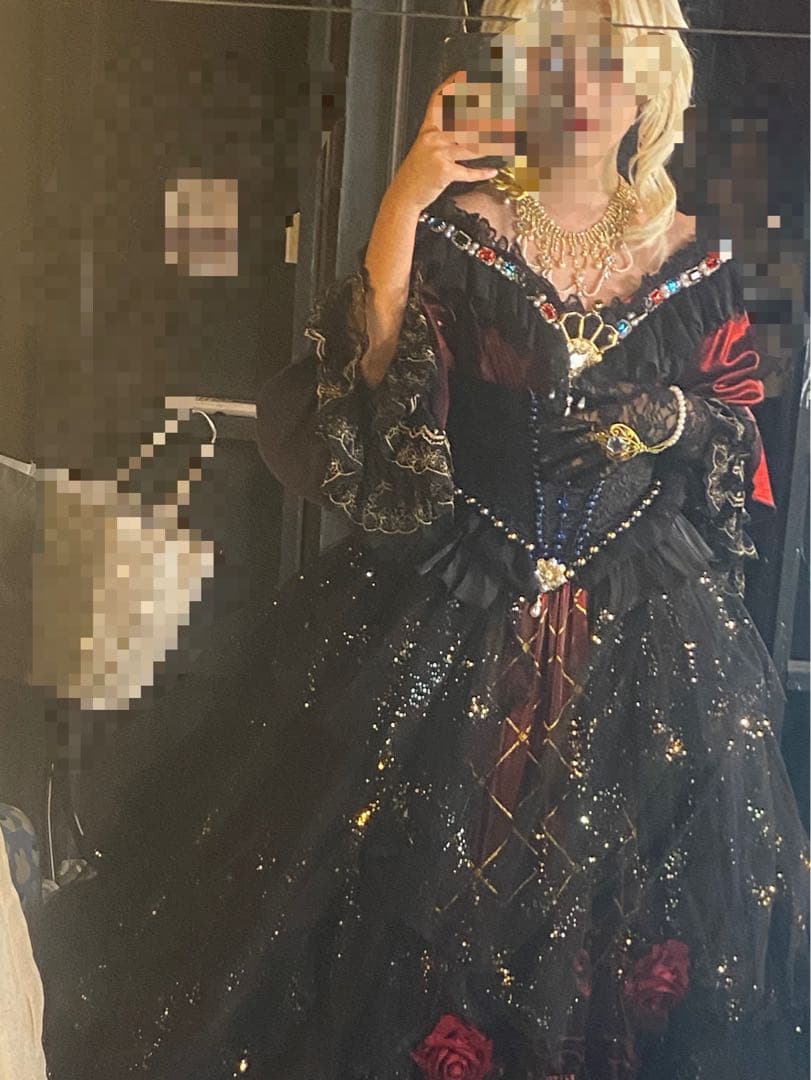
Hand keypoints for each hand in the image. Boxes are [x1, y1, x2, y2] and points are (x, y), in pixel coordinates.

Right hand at [385, 70, 516, 212]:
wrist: (404, 195)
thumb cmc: (415, 174)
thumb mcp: (425, 149)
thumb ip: (443, 136)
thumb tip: (467, 130)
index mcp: (428, 130)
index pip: (439, 100)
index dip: (452, 85)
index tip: (465, 74)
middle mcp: (433, 138)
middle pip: (463, 119)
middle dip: (484, 116)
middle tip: (503, 110)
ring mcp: (439, 154)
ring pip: (471, 145)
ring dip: (492, 144)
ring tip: (506, 140)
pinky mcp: (444, 171)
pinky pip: (468, 171)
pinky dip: (482, 172)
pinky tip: (492, 170)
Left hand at [534, 382, 688, 482]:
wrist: (673, 418)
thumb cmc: (648, 399)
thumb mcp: (625, 388)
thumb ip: (600, 388)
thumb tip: (577, 384)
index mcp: (606, 414)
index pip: (576, 421)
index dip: (557, 426)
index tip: (542, 431)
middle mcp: (607, 434)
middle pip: (576, 444)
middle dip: (557, 452)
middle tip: (539, 459)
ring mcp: (614, 449)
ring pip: (586, 462)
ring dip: (567, 469)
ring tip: (550, 475)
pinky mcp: (622, 460)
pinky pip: (602, 473)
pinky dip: (588, 480)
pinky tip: (575, 485)